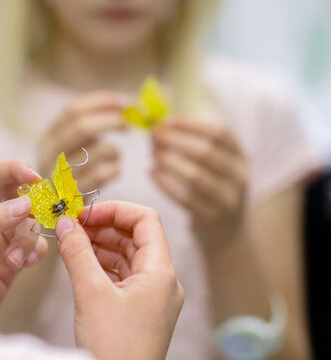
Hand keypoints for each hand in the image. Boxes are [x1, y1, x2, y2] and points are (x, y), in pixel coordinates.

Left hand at [0, 160, 47, 324]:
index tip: (34, 177)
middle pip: (14, 196)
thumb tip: (24, 204)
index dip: (12, 170)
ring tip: (15, 258)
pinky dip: (34, 252)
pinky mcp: (8, 264)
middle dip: (29, 203)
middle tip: (36, 212)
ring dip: (28, 236)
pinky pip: (33, 247)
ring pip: (27, 223)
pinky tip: (24, 264)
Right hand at [39, 91, 126, 191]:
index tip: (124, 102)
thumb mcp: (72, 148)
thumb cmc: (73, 174)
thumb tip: (127, 102)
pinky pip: (104, 174)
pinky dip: (115, 168)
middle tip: (129, 123)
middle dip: (112, 120)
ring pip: (98, 150)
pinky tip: (115, 170)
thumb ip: (92, 125)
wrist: (57, 214)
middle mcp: (49, 155)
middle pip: (83, 127)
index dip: (101, 102)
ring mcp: (60, 176)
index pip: (73, 110)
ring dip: (115, 150)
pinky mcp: (74, 196)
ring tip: (115, 156)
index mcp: (48, 137)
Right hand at [55, 201, 183, 359]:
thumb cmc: (113, 349)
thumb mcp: (90, 293)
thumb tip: (67, 223)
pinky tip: (81, 262)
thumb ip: (77, 252)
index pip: (145, 220)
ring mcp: (152, 297)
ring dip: (101, 245)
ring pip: (128, 256)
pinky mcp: (140, 310)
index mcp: (161, 272)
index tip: (86, 213)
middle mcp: (162, 281)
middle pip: (136, 237)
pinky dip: (102, 265)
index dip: (115, 210)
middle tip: (74, 225)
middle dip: (104, 227)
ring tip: (73, 241)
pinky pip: (123, 276)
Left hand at [152, 119, 247, 246]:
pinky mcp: (211, 218)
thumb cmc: (212, 189)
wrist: (227, 233)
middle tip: (153, 137)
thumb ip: (195, 143)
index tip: (167, 120)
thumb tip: (161, 122)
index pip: (220, 133)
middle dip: (176, 141)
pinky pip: (185, 198)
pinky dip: (166, 184)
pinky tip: (152, 172)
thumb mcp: (215, 166)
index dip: (192, 124)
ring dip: (170, 161)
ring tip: (153, 154)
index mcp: (241, 157)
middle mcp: (239, 177)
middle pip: (206, 152)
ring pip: (196, 176)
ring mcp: (228, 199)